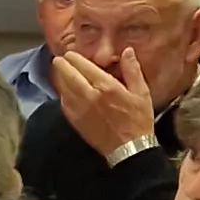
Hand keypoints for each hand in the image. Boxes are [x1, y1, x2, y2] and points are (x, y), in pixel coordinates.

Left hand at [51, 46, 158, 165]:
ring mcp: (81, 110)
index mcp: (106, 87)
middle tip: (57, 59)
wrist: (129, 148)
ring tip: (58, 72)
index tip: (70, 54)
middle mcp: (90, 96)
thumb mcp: (142, 92)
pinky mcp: (77, 122)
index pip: (85, 68)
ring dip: (60, 79)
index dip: (75, 59)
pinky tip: (64, 92)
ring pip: (64, 90)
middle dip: (62, 66)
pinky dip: (62, 95)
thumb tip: (127, 51)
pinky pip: (65, 105)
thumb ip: (132, 71)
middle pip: (70, 77)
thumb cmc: (138, 119)